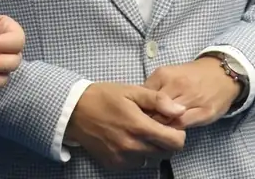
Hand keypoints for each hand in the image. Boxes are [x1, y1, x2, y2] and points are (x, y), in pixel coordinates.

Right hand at [64, 83, 186, 170]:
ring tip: (140, 133)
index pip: (175, 142)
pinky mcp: (114, 164)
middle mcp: (133, 146)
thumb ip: (158, 100)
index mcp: (139, 126)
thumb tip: (180, 110)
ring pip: (151, 159)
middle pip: (166, 153)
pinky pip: (136, 164)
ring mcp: (123, 158)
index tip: (170, 125)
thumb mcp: (132, 91)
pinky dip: (137, 154)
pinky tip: (128, 140)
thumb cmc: (104, 97)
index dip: (178, 133)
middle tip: (154, 126)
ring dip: (151, 149)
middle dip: (165, 141)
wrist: (74, 110)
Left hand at [144, 57, 240, 128]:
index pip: (143, 97)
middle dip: (148, 120)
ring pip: (167, 119)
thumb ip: (154, 88)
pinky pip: (182, 125)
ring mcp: (192, 99)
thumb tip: (136, 104)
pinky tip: (171, 130)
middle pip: (153, 109)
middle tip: (145, 127)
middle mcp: (177, 85)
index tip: (136, 116)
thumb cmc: (191, 76)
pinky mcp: (204, 112)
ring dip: (161, 127)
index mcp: (164, 75)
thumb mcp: (169, 74)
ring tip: (157, 130)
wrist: (221, 73)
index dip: (138, 109)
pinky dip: (174, 130)